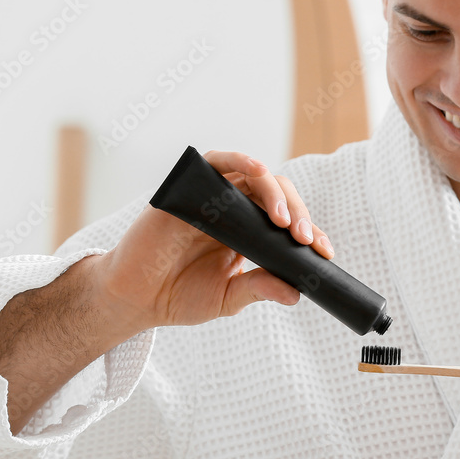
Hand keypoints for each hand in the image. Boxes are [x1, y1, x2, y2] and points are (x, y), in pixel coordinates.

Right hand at [95, 150, 333, 331]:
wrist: (135, 297)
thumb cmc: (179, 295)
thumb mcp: (228, 298)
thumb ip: (258, 289)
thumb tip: (296, 293)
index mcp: (249, 233)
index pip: (288, 222)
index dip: (311, 232)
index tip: (324, 253)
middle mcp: (235, 209)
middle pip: (277, 195)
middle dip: (298, 213)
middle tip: (303, 239)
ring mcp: (212, 196)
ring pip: (255, 174)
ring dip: (275, 192)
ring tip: (283, 221)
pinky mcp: (189, 187)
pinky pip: (218, 161)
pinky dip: (240, 160)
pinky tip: (257, 171)